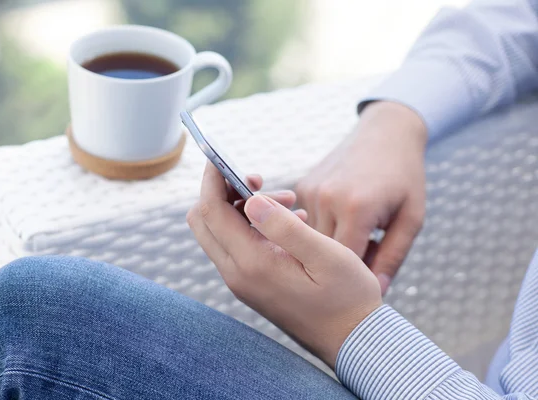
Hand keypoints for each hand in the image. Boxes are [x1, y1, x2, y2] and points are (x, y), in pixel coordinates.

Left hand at [187, 163, 381, 366]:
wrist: (352, 340)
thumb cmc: (347, 298)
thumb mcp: (326, 256)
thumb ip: (285, 227)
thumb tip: (250, 200)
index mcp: (252, 264)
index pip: (211, 211)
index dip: (212, 179)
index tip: (220, 156)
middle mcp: (237, 274)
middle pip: (204, 221)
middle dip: (223, 192)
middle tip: (260, 181)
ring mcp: (242, 281)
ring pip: (220, 231)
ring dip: (243, 207)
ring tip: (290, 201)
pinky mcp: (252, 283)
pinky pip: (237, 244)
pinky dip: (253, 224)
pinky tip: (292, 221)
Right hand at [296, 101, 427, 293]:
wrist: (386, 132)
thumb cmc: (405, 177)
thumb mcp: (411, 219)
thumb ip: (393, 257)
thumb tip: (377, 291)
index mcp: (356, 208)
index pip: (345, 264)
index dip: (357, 277)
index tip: (369, 279)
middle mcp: (326, 199)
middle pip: (324, 254)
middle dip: (343, 263)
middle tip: (368, 255)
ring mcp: (310, 191)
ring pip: (311, 240)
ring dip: (330, 246)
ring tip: (359, 234)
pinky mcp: (302, 186)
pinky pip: (306, 222)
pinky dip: (322, 228)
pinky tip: (344, 218)